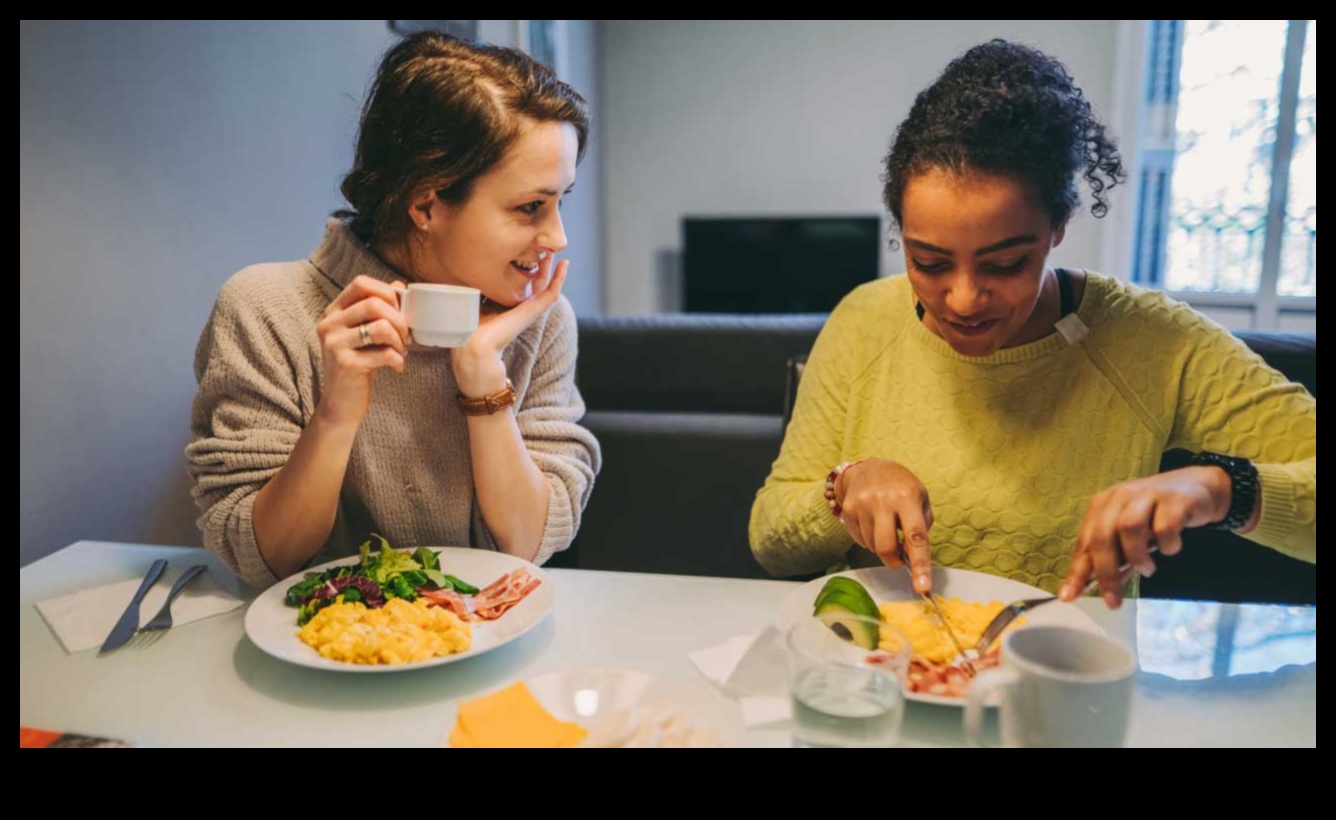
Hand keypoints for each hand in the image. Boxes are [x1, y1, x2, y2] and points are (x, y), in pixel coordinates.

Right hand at [314, 275, 409, 427]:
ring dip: (400, 341)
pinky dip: (398, 360)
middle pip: (375, 303)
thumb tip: (401, 287)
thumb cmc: (359, 365)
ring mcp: (334, 344)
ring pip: (382, 326)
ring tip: (401, 352)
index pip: (361, 283)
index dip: (387, 292)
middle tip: (406, 338)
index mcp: (333, 312)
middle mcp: (329, 324)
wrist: (341, 404)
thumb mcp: (366, 334)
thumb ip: (379, 310)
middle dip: (400, 320)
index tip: (399, 311)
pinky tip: (396, 367)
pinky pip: (385, 353)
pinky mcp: (345, 364)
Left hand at [452, 256, 567, 395]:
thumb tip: (473, 264)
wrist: (474, 345)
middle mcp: (519, 306)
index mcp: (506, 305)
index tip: (525, 250)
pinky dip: (559, 279)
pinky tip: (564, 265)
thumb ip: (478, 284)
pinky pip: (551, 293)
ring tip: (556, 252)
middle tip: (544, 246)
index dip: (524, 267)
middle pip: (535, 281)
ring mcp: (528, 309)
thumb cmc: (470, 325)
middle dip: (540, 264)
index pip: (520, 283)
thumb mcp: (474, 297)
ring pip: (546, 286)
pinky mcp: (533, 311)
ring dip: (552, 269)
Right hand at [837, 458, 934, 592]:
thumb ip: (921, 527)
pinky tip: (873, 525)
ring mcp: (862, 505)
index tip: (922, 587)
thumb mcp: (921, 498)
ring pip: (872, 546)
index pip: (916, 536)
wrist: (871, 468)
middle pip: (886, 547)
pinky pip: (860, 540)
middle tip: (898, 560)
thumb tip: (912, 557)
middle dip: (893, 561)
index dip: (920, 564)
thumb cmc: (902, 487)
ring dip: (881, 548)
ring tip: (885, 530)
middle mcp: (883, 500)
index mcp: (907, 498)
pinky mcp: (848, 509)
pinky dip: (869, 540)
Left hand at [1061, 465, 1233, 607]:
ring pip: (1129, 529)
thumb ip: (1116, 557)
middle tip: (1114, 600)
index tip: (1069, 596)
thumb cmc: (1158, 514)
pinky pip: (1165, 527)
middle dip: (1106, 573)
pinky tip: (1170, 548)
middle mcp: (1121, 497)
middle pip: (1103, 537)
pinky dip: (1166, 545)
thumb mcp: (1132, 535)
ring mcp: (1147, 496)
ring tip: (1148, 569)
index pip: (1085, 542)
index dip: (1077, 571)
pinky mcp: (1175, 500)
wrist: (1199, 488)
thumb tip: (1101, 588)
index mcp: (1103, 505)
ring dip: (1137, 557)